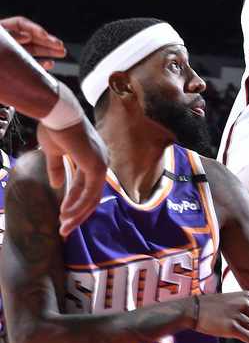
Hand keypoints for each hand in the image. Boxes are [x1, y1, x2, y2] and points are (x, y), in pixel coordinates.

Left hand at [0, 16, 65, 69]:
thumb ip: (10, 35)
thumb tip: (27, 36)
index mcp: (3, 30)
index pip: (21, 25)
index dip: (34, 29)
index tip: (44, 35)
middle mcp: (11, 40)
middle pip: (32, 37)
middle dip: (47, 41)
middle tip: (59, 45)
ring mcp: (14, 53)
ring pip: (35, 50)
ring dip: (49, 51)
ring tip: (62, 53)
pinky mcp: (17, 66)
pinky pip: (31, 64)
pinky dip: (41, 64)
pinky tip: (50, 63)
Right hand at [37, 116, 108, 236]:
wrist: (57, 114)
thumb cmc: (55, 127)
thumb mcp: (54, 152)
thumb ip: (57, 169)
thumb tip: (57, 185)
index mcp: (93, 158)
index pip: (86, 187)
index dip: (73, 201)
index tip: (62, 214)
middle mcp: (101, 162)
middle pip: (92, 196)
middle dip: (77, 214)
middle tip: (65, 228)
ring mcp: (101, 164)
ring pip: (92, 198)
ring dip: (77, 214)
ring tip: (63, 226)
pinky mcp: (96, 167)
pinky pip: (89, 193)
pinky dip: (78, 206)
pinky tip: (66, 214)